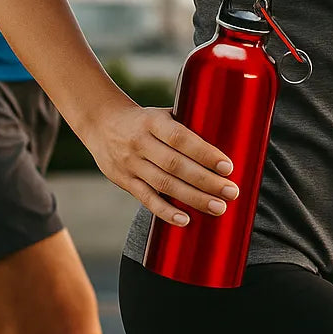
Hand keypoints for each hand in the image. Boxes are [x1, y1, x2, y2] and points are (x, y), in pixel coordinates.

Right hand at [86, 101, 239, 226]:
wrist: (101, 123)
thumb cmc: (144, 120)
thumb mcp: (162, 113)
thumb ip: (187, 124)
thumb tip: (228, 134)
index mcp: (153, 121)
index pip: (181, 138)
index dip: (205, 153)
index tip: (228, 167)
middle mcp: (140, 143)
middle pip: (176, 165)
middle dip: (206, 181)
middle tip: (231, 192)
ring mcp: (130, 164)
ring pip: (164, 185)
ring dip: (193, 198)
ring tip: (218, 208)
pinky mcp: (124, 181)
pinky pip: (146, 199)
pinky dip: (166, 211)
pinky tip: (185, 220)